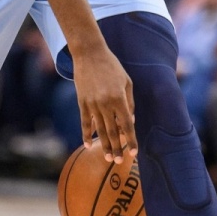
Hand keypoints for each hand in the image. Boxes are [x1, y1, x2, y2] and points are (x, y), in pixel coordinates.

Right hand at [71, 44, 136, 163]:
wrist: (89, 53)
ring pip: (99, 130)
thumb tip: (130, 121)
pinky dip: (86, 134)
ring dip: (104, 145)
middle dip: (117, 148)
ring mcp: (92, 104)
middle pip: (113, 131)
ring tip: (108, 158)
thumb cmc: (112, 66)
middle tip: (120, 162)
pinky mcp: (82, 102)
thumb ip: (129, 102)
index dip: (131, 140)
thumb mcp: (127, 82)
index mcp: (119, 98)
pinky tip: (88, 145)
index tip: (134, 152)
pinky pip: (85, 122)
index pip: (127, 125)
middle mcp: (105, 103)